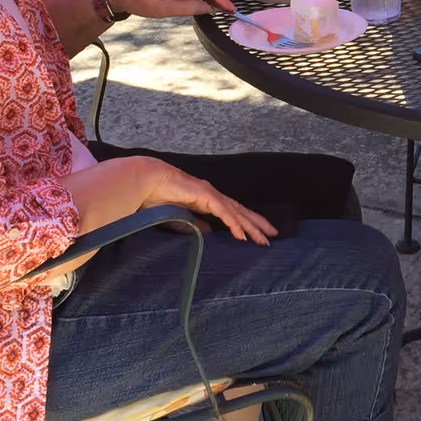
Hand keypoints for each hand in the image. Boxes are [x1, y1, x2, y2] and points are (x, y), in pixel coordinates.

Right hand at [147, 160, 276, 241]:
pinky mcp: (205, 195)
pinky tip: (242, 235)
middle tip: (273, 236)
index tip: (258, 235)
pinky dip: (234, 224)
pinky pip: (223, 212)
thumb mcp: (181, 217)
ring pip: (237, 212)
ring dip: (251, 226)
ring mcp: (210, 194)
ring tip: (264, 239)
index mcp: (208, 200)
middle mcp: (213, 196)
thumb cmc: (159, 197)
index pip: (233, 212)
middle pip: (241, 211)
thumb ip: (196, 224)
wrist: (147, 181)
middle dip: (257, 224)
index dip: (246, 223)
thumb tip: (208, 233)